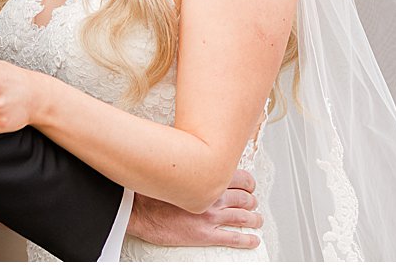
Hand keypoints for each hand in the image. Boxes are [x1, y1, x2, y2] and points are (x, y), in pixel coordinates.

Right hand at [127, 168, 261, 249]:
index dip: (249, 183)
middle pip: (244, 198)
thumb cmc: (154, 188)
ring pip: (243, 217)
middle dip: (252, 201)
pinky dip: (246, 239)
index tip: (250, 185)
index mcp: (208, 178)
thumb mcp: (175, 167)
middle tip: (253, 203)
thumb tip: (198, 155)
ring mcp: (211, 216)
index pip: (240, 178)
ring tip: (257, 220)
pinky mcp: (205, 234)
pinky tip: (252, 240)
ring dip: (254, 219)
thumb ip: (192, 164)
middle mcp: (213, 196)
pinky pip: (233, 238)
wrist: (139, 208)